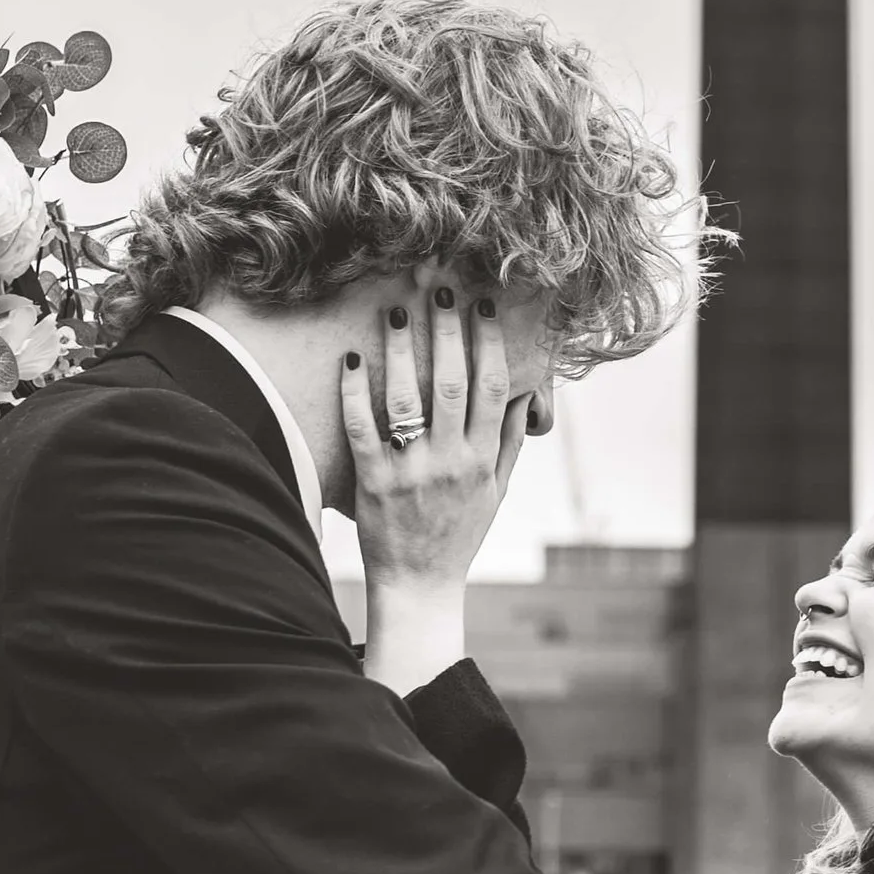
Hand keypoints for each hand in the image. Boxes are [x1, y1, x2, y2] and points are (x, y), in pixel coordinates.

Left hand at [343, 286, 529, 597]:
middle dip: (447, 332)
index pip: (491, 389)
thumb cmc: (459, 535)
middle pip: (452, 384)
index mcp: (482, 461)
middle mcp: (450, 462)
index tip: (483, 307)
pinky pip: (363, 430)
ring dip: (401, 352)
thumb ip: (507, 443)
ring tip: (396, 312)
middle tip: (439, 289)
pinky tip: (353, 360)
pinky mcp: (374, 483)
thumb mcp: (495, 493)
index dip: (489, 343)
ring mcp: (411, 472)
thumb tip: (521, 395)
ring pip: (408, 400)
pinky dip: (356, 393)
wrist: (420, 585)